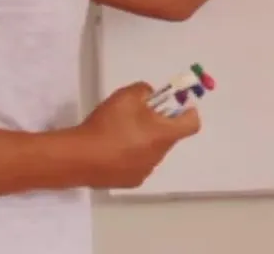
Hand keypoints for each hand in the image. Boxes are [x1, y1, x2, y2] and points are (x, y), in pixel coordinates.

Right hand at [75, 81, 200, 188]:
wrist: (81, 157)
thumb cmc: (108, 124)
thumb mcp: (127, 95)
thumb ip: (144, 90)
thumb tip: (150, 96)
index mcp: (165, 134)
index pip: (192, 124)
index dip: (188, 112)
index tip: (175, 104)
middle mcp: (160, 155)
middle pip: (169, 137)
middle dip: (159, 125)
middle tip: (137, 116)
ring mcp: (145, 171)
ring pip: (152, 151)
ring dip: (143, 141)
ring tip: (118, 134)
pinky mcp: (130, 182)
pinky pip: (137, 164)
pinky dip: (130, 157)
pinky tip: (111, 151)